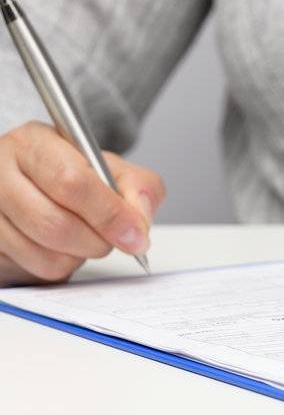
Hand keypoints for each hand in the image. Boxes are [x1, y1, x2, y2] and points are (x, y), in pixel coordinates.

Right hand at [0, 121, 164, 285]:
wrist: (40, 183)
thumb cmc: (75, 173)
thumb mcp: (111, 167)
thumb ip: (138, 186)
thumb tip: (139, 219)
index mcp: (33, 144)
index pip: (70, 182)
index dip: (109, 213)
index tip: (136, 234)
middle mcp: (0, 174)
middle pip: (54, 224)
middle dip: (98, 241)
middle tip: (117, 239)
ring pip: (45, 254)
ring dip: (81, 255)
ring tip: (87, 236)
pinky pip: (35, 270)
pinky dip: (62, 265)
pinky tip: (64, 246)